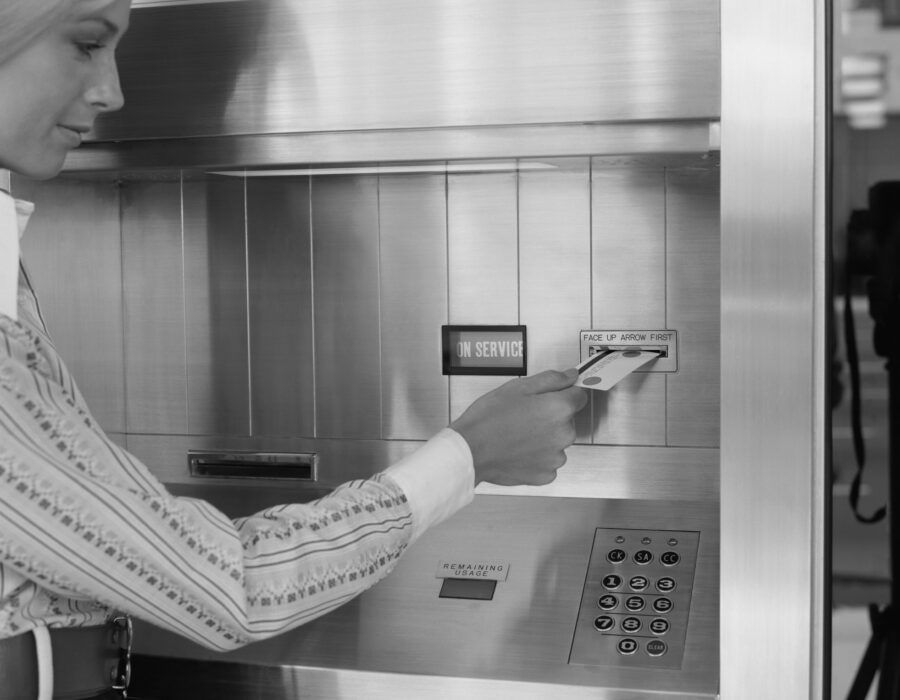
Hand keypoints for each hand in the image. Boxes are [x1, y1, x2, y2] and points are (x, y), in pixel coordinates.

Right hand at [450, 368, 587, 485]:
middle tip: (526, 415)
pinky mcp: (546, 474)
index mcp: (559, 409)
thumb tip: (571, 376)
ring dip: (545, 438)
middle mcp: (564, 434)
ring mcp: (556, 457)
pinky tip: (519, 450)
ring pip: (558, 442)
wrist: (470, 450)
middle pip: (568, 420)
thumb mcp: (518, 387)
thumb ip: (551, 379)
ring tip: (519, 434)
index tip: (555, 396)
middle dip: (552, 416)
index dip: (566, 393)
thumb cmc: (489, 418)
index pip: (580, 396)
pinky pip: (548, 461)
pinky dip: (537, 457)